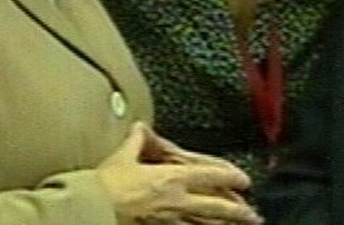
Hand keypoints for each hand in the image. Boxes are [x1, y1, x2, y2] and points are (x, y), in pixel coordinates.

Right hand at [98, 122, 262, 223]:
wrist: (89, 209)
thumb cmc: (106, 183)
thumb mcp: (124, 155)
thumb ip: (137, 141)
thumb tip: (139, 127)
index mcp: (172, 178)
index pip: (212, 176)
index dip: (232, 177)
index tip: (245, 181)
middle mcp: (177, 201)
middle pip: (216, 208)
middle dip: (238, 212)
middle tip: (254, 215)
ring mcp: (169, 221)